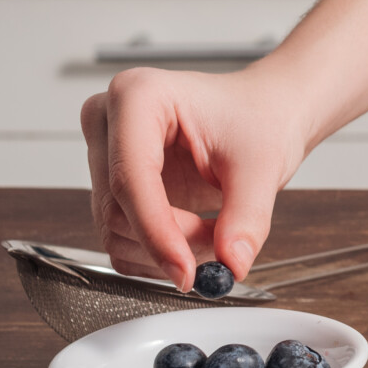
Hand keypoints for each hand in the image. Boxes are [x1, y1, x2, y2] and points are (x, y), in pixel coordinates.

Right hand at [80, 67, 308, 291]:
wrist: (262, 114)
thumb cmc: (260, 120)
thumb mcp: (263, 165)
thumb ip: (247, 217)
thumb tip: (231, 265)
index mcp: (138, 95)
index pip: (130, 177)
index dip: (157, 232)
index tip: (188, 271)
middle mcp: (108, 121)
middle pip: (117, 208)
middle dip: (172, 241)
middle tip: (222, 249)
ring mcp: (104, 155)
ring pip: (114, 230)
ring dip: (166, 250)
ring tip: (218, 233)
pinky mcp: (111, 185)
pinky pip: (120, 238)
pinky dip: (158, 252)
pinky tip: (196, 236)